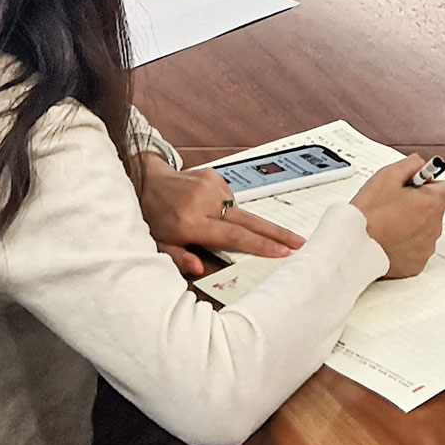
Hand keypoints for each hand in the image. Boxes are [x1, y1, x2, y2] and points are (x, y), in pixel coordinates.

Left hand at [133, 154, 306, 276]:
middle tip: (299, 243)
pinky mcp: (214, 176)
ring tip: (210, 223)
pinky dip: (226, 208)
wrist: (144, 181)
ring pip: (239, 211)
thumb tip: (199, 269)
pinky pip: (230, 198)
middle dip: (277, 234)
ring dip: (237, 221)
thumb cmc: (151, 218)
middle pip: (250, 220)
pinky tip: (207, 209)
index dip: (261, 245)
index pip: (234, 236)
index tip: (283, 252)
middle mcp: (204, 202)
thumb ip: (178, 258)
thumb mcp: (157, 245)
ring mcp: (210, 186)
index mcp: (191, 222)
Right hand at [348, 157, 444, 278]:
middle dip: (421, 206)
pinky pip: (416, 249)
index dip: (439, 187)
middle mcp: (434, 227)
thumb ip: (411, 164)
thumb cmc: (369, 212)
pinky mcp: (416, 264)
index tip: (423, 187)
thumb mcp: (387, 175)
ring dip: (412, 225)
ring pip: (425, 231)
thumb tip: (421, 165)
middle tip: (396, 205)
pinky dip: (405, 244)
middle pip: (436, 211)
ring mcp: (426, 248)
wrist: (354, 244)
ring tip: (388, 223)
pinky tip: (388, 239)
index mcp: (431, 203)